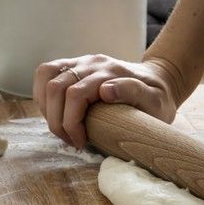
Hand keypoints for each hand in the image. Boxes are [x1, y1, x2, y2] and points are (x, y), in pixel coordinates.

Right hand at [33, 54, 182, 148]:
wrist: (160, 81)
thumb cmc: (157, 99)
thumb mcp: (156, 101)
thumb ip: (133, 92)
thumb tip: (104, 90)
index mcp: (110, 72)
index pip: (75, 95)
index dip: (71, 123)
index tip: (81, 143)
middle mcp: (92, 63)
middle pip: (56, 87)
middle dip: (56, 120)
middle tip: (71, 141)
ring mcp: (81, 62)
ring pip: (46, 76)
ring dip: (45, 107)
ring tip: (61, 128)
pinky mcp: (75, 65)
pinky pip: (47, 73)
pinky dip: (42, 94)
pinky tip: (54, 113)